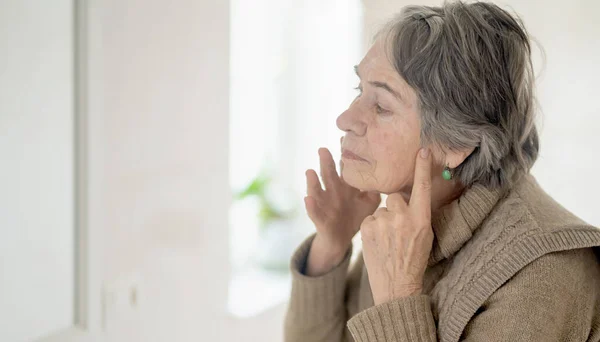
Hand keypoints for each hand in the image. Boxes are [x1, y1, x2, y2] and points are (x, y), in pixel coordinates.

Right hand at [305, 139, 380, 257]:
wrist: (340, 238)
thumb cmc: (355, 216)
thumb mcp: (370, 203)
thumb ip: (377, 190)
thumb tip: (391, 178)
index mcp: (345, 185)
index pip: (344, 167)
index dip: (345, 155)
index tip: (345, 139)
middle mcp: (332, 191)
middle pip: (328, 174)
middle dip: (326, 162)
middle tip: (323, 149)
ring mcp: (324, 204)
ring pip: (317, 190)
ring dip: (313, 181)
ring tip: (310, 171)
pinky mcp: (319, 218)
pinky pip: (314, 212)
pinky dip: (310, 206)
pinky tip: (308, 199)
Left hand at [360, 148, 433, 304]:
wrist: (396, 285)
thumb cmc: (413, 260)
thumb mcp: (425, 236)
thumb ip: (417, 214)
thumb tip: (409, 198)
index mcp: (421, 219)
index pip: (422, 188)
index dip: (422, 168)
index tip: (422, 150)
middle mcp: (402, 217)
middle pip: (394, 198)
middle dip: (395, 209)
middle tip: (398, 230)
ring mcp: (383, 222)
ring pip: (381, 210)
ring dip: (383, 221)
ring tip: (387, 241)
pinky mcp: (367, 228)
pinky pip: (370, 219)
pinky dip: (372, 229)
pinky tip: (378, 243)